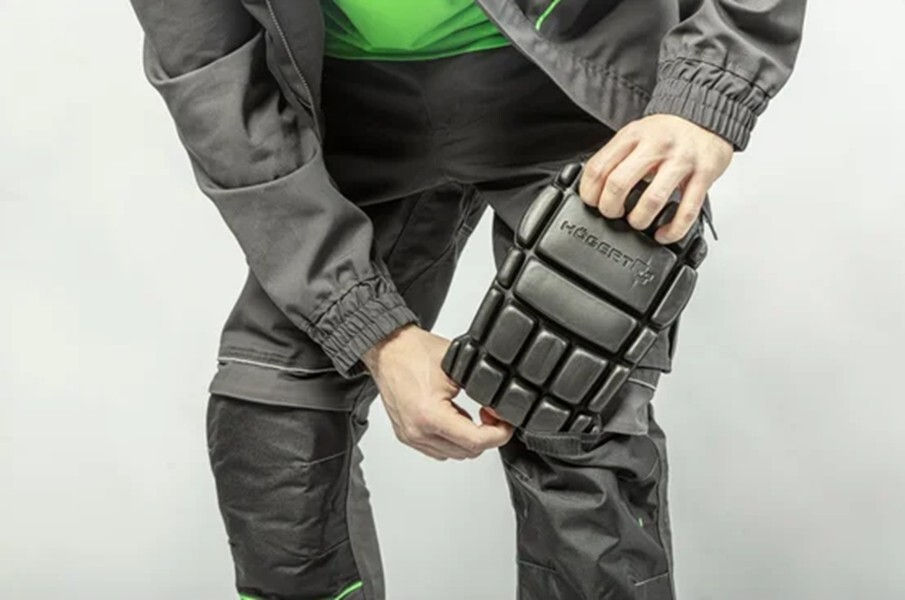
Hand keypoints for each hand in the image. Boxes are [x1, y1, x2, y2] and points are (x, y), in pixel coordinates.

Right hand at [362, 325, 513, 460]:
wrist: (388, 349)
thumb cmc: (414, 352)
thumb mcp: (458, 367)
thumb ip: (481, 391)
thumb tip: (499, 408)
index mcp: (430, 415)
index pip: (475, 441)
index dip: (499, 434)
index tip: (506, 424)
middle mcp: (417, 431)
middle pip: (466, 452)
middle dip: (486, 437)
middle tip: (493, 417)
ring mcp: (410, 435)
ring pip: (453, 455)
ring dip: (468, 440)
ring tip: (474, 417)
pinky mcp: (406, 435)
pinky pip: (438, 450)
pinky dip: (452, 439)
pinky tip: (455, 420)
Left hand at [579, 114, 732, 243]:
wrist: (708, 115)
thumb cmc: (668, 131)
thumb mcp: (636, 133)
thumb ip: (618, 157)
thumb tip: (595, 189)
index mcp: (633, 136)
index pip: (598, 168)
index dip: (589, 193)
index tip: (592, 203)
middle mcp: (655, 146)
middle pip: (618, 184)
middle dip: (609, 209)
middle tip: (613, 214)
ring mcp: (681, 160)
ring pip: (652, 200)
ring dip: (639, 220)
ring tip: (637, 222)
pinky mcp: (704, 175)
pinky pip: (686, 211)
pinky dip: (672, 230)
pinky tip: (663, 235)